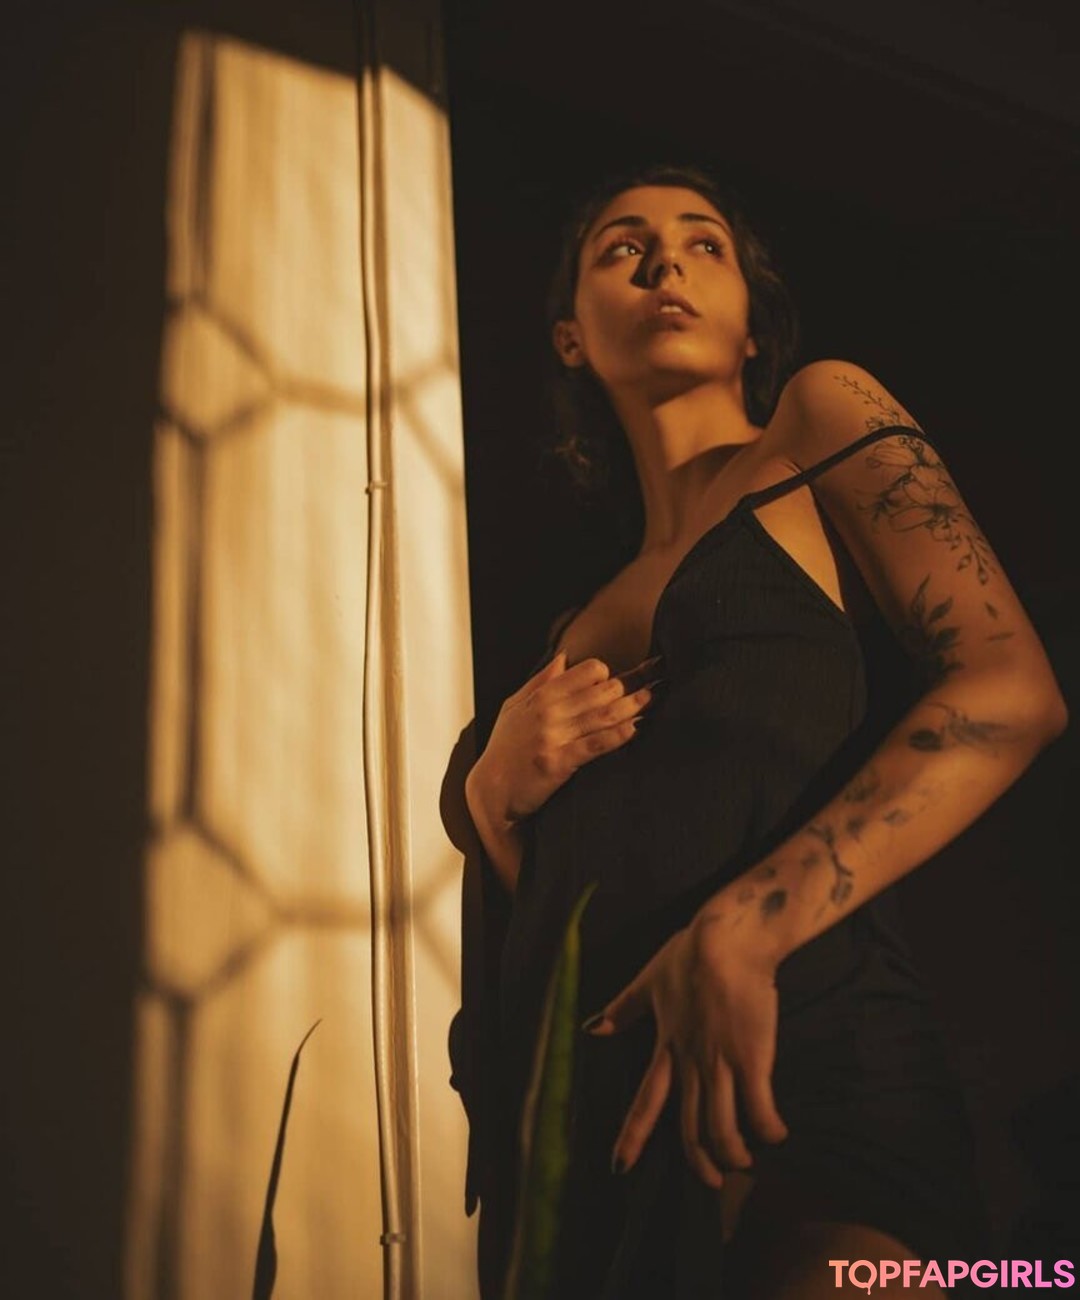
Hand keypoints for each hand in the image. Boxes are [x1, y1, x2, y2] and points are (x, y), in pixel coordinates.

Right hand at [467, 650, 660, 828]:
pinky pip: (595, 745)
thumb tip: (564, 658)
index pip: (587, 671)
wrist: (491, 792)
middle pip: (602, 690)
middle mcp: (548, 712)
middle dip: (634, 684)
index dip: (608, 674)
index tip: (620, 682)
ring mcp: (553, 737)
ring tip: (657, 697)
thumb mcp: (514, 708)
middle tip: (660, 679)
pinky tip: (636, 728)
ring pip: (603, 715)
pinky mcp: (558, 763)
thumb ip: (540, 682)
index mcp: (541, 696)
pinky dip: (617, 735)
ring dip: (635, 705)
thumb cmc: (504, 749)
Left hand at [586, 907, 788, 1187]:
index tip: (620, 1167)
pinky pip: (758, 1108)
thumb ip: (623, 1009)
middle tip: (712, 1182)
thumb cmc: (688, 955)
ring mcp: (721, 1064)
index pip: (645, 1101)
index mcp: (665, 1046)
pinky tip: (776, 1135)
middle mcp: (690, 1063)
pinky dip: (767, 1128)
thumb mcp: (647, 981)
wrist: (727, 941)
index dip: (632, 1137)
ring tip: (745, 1162)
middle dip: (700, 1163)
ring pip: (722, 1128)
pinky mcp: (752, 1058)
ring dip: (734, 1154)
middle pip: (690, 1128)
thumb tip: (592, 1029)